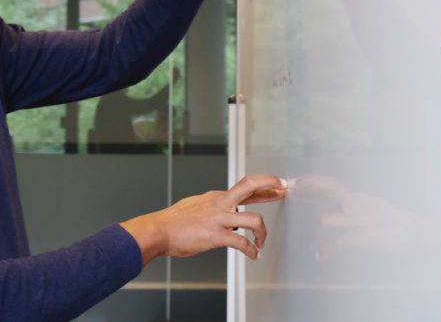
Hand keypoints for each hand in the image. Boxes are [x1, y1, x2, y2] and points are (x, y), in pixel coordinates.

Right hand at [120, 175, 285, 265]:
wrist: (157, 230)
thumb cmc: (172, 223)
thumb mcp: (194, 206)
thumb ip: (209, 207)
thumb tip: (220, 213)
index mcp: (214, 197)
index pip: (245, 187)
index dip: (264, 186)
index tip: (277, 186)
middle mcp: (219, 203)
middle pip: (250, 186)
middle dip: (270, 186)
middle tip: (284, 189)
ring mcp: (218, 218)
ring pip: (253, 218)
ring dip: (262, 232)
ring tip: (261, 242)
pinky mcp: (215, 235)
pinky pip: (241, 242)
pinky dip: (251, 250)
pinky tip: (253, 255)